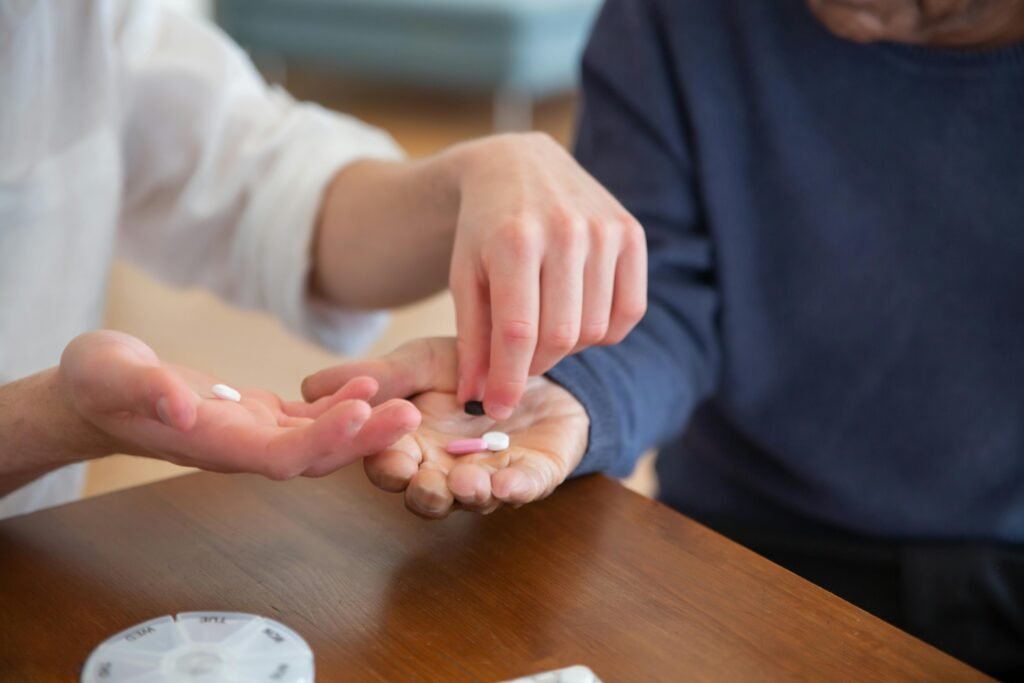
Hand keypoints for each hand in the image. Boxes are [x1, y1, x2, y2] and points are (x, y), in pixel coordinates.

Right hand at [58, 330, 419, 479]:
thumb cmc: (97, 383)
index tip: (362, 413)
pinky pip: (306, 418)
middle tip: (410, 412)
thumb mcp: (110, 374)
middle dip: (362, 437)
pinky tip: (368, 384)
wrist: (94, 395)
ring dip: (362, 423)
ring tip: (405, 398)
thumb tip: (183, 405)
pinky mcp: (256, 415)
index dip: (322, 440)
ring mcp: (251, 434)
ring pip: (317, 439)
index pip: (278, 456)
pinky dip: (338, 405)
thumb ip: (146, 390)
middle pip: (312, 454)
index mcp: (211, 443)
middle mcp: (240, 447)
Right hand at [303, 337, 589, 518]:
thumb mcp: (421, 362)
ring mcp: (489, 476)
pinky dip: (516, 489)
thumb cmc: (470, 366)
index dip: (385, 464)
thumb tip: (308, 386)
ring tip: (466, 483)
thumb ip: (378, 377)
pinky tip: (508, 483)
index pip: (388, 466)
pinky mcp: (533, 474)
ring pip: (472, 500)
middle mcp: (446, 470)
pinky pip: (525, 488)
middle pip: (425, 495)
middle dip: (424, 492)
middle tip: (424, 480)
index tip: (388, 454)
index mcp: (412, 446)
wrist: (534, 360)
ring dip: (467, 496)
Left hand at [448, 133, 646, 419]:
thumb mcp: (464, 278)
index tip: (497, 407)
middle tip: (520, 361)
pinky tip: (578, 315)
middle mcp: (565, 231)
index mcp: (514, 240)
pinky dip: (605, 330)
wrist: (517, 165)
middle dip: (536, 364)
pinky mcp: (631, 232)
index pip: (518, 332)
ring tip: (545, 328)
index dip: (509, 380)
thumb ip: (472, 340)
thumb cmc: (484, 229)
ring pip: (596, 328)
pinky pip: (629, 311)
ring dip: (569, 346)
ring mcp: (604, 230)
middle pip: (561, 335)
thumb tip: (478, 400)